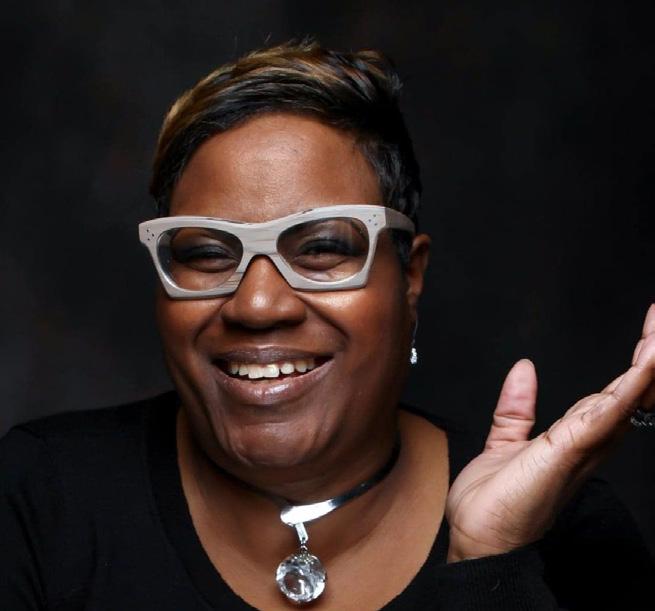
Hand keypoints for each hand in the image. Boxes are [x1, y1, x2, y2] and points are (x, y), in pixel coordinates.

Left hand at [445, 304, 654, 562]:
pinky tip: (644, 365)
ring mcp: (580, 449)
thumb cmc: (494, 505)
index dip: (632, 367)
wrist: (479, 541)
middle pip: (626, 394)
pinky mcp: (566, 452)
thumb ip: (517, 408)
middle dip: (648, 357)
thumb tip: (524, 367)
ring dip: (645, 363)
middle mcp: (586, 445)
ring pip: (622, 399)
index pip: (610, 395)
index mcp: (573, 441)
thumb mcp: (504, 441)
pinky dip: (626, 389)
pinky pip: (603, 415)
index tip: (647, 333)